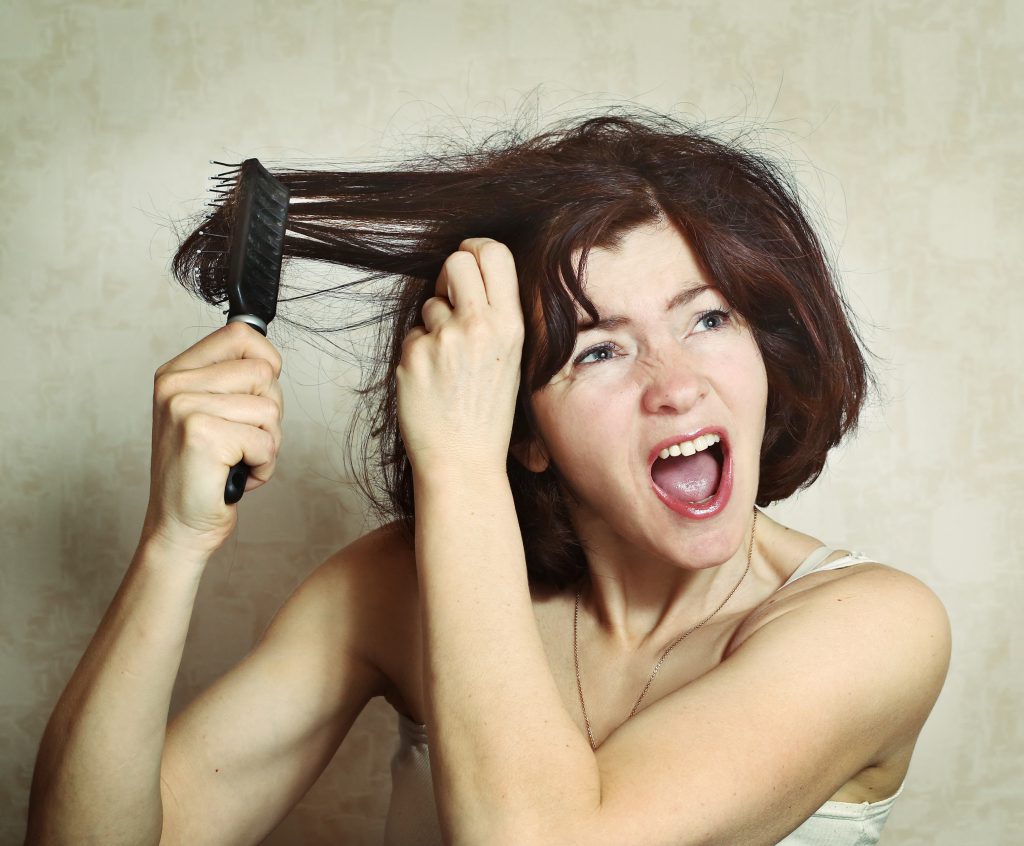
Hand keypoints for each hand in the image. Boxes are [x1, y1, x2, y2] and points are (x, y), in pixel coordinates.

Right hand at [141, 322, 283, 556]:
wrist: (178, 527)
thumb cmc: (204, 473)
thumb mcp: (212, 414)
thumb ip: (233, 382)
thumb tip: (269, 358)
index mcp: (176, 372)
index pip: (240, 334)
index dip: (267, 361)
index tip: (261, 391)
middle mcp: (175, 384)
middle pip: (263, 372)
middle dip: (270, 413)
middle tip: (243, 441)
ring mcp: (185, 407)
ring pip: (270, 407)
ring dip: (268, 443)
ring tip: (237, 459)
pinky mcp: (202, 435)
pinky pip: (267, 441)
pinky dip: (263, 466)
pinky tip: (235, 476)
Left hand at [396, 238, 524, 475]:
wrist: (462, 461)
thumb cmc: (487, 416)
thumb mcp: (511, 360)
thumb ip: (495, 317)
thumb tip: (469, 277)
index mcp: (510, 326)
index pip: (495, 253)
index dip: (477, 249)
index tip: (468, 257)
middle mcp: (478, 326)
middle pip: (456, 261)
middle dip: (450, 275)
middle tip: (450, 298)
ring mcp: (443, 339)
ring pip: (429, 302)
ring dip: (433, 323)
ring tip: (447, 363)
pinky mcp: (413, 354)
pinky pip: (412, 334)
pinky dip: (418, 352)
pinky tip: (431, 381)